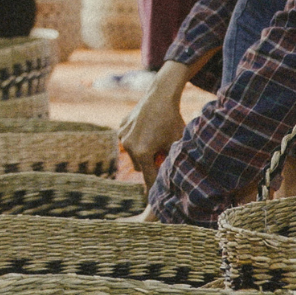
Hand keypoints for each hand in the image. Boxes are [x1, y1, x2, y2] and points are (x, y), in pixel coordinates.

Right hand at [117, 70, 186, 187]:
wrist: (160, 96)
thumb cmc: (172, 120)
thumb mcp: (175, 143)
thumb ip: (170, 162)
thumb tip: (171, 179)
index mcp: (143, 153)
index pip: (148, 177)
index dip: (154, 187)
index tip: (156, 198)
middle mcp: (129, 146)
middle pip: (140, 166)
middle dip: (150, 164)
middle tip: (161, 156)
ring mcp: (123, 136)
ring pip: (133, 154)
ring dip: (142, 152)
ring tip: (154, 140)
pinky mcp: (121, 127)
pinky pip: (129, 140)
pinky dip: (136, 139)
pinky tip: (147, 129)